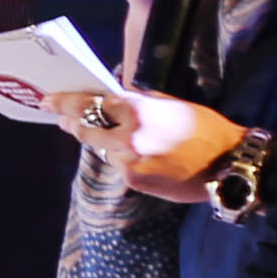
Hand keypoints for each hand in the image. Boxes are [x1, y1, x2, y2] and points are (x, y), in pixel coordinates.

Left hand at [46, 86, 248, 203]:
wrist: (227, 165)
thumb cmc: (205, 129)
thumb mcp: (173, 105)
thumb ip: (141, 102)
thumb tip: (115, 98)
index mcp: (137, 110)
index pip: (91, 103)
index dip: (66, 102)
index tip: (49, 100)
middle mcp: (128, 135)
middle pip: (85, 128)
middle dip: (70, 122)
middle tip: (58, 116)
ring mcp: (128, 160)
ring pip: (102, 148)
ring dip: (101, 141)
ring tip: (101, 132)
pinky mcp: (134, 179)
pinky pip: (119, 165)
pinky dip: (122, 158)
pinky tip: (136, 154)